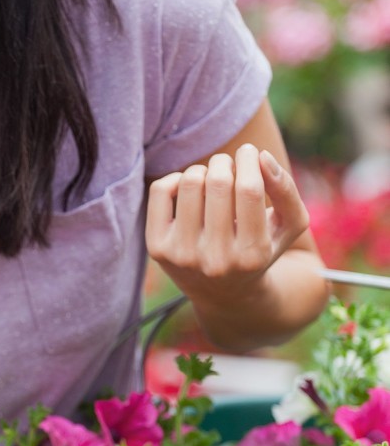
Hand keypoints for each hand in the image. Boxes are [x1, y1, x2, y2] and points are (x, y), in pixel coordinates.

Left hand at [145, 144, 309, 308]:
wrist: (224, 294)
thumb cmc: (261, 248)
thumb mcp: (288, 225)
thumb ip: (286, 189)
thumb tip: (260, 156)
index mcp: (252, 254)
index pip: (249, 190)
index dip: (249, 160)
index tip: (250, 152)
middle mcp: (216, 259)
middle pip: (217, 182)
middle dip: (225, 162)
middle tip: (229, 166)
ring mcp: (183, 255)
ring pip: (189, 182)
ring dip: (202, 170)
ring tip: (211, 182)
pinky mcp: (157, 248)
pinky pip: (160, 191)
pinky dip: (175, 179)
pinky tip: (189, 191)